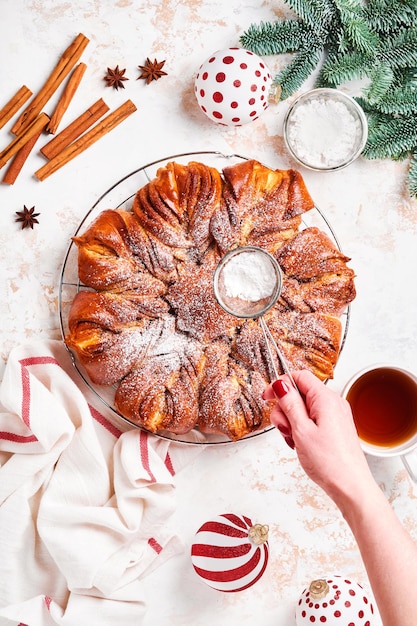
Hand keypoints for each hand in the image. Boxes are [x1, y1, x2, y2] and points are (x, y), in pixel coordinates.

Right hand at [263, 370, 373, 504]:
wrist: (350, 487)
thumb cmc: (330, 463)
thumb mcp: (301, 430)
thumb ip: (289, 404)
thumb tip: (280, 384)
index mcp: (326, 399)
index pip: (300, 376)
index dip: (280, 384)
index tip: (267, 397)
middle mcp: (333, 403)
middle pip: (300, 393)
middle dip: (285, 409)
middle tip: (285, 429)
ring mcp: (335, 416)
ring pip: (304, 408)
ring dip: (292, 422)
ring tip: (295, 441)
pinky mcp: (335, 428)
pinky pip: (312, 420)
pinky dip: (301, 430)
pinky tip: (301, 445)